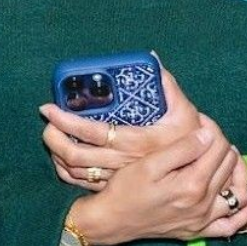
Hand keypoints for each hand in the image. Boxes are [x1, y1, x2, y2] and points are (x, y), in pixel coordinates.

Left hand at [40, 64, 200, 189]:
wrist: (199, 175)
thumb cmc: (189, 139)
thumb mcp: (184, 110)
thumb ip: (167, 84)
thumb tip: (152, 58)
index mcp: (135, 141)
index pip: (91, 132)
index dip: (66, 121)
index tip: (49, 108)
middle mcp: (122, 163)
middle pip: (75, 156)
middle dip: (53, 138)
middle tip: (46, 124)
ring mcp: (117, 178)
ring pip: (76, 172)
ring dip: (57, 155)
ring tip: (51, 137)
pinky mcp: (116, 187)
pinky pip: (83, 184)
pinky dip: (67, 172)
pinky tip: (62, 160)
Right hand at [67, 121, 246, 245]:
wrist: (112, 220)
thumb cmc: (126, 188)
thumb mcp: (150, 163)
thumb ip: (181, 149)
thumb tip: (207, 135)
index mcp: (192, 184)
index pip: (218, 147)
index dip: (211, 128)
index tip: (198, 120)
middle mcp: (203, 205)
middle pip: (229, 165)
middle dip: (221, 144)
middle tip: (206, 134)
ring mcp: (203, 221)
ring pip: (238, 193)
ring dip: (237, 171)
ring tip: (224, 156)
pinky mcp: (199, 231)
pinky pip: (232, 225)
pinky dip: (242, 210)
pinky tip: (237, 194)